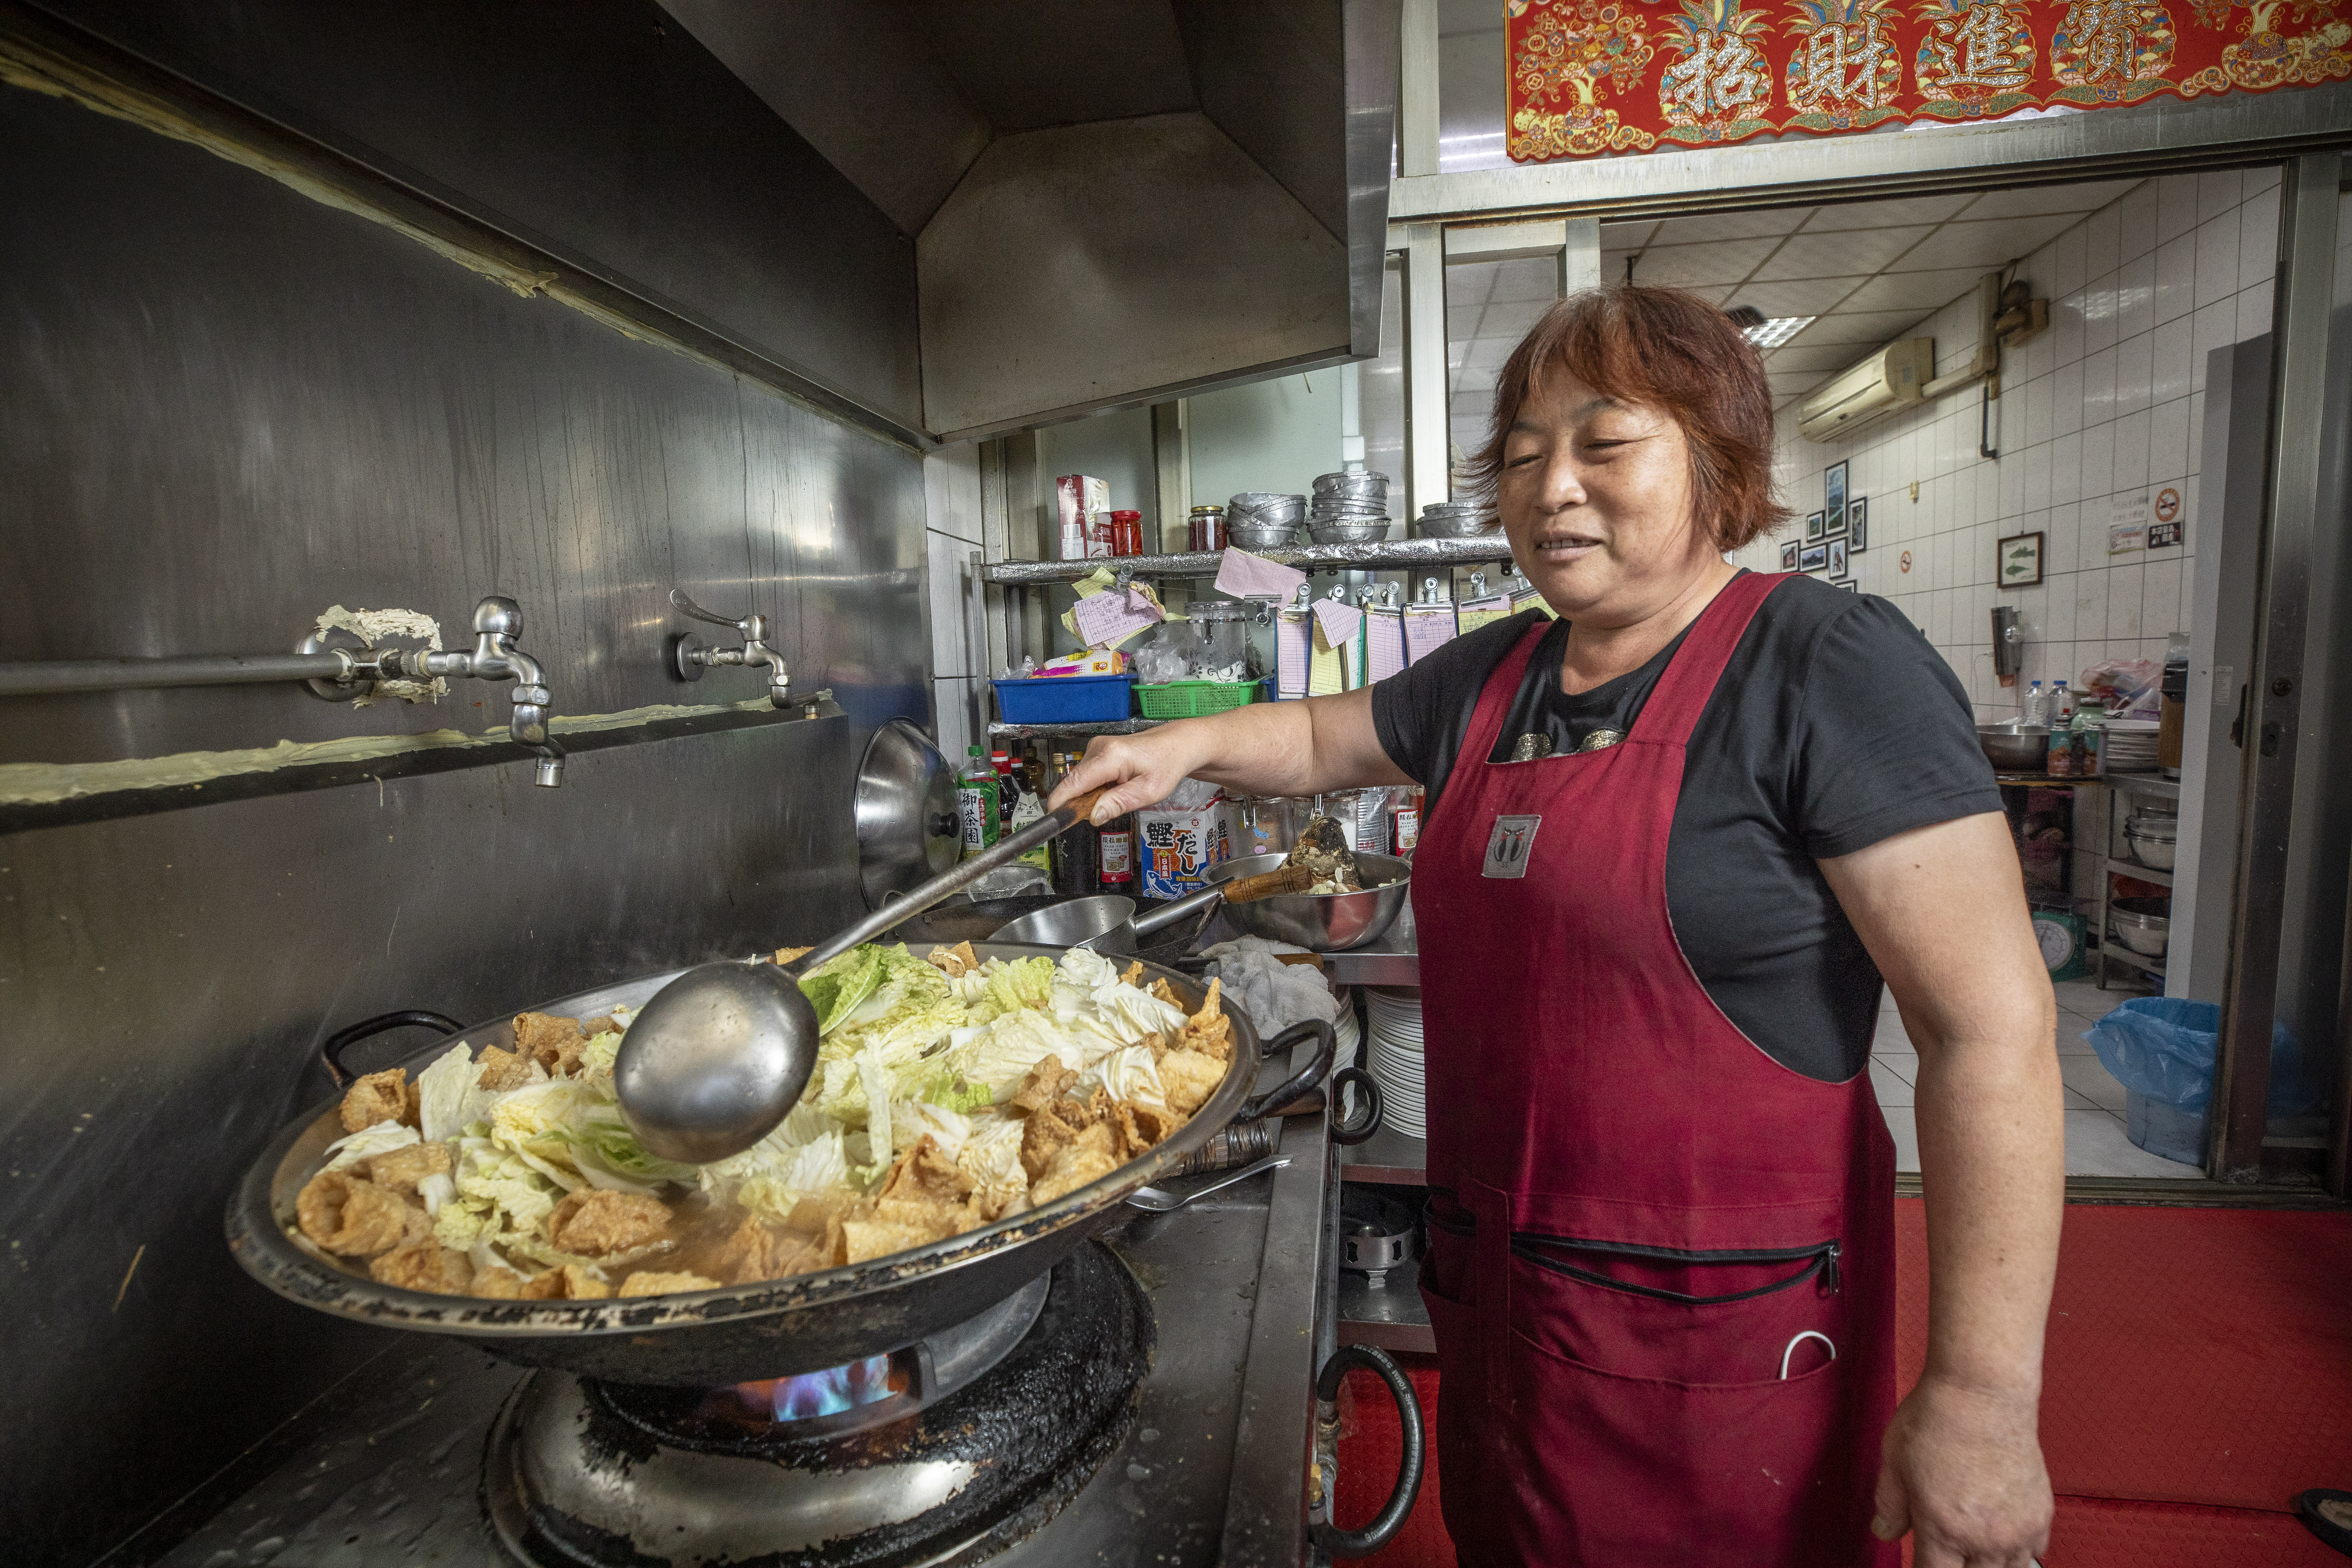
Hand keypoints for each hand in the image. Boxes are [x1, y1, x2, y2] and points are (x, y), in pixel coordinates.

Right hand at [1047, 728, 1204, 823]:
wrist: (1177, 745)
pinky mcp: (1097, 751)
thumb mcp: (1149, 791)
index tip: (1055, 820)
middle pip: (1074, 784)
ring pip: (1080, 781)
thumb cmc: (1167, 764)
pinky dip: (1096, 787)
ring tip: (1118, 794)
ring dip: (1091, 795)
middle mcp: (1098, 748)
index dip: (1061, 803)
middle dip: (1083, 802)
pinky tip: (1115, 786)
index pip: (1074, 782)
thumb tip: (1093, 816)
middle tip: (1108, 811)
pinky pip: (1087, 776)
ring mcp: (1096, 747)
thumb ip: (1119, 803)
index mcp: (1110, 756)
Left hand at [1873, 1374, 2051, 1565]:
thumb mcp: (1893, 1463)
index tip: (1922, 1560)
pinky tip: (2001, 1537)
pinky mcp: (2041, 1514)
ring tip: (1973, 1550)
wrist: (1982, 1393)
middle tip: (1948, 1551)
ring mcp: (2018, 1530)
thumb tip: (1884, 1531)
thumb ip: (1889, 1505)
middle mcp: (1985, 1538)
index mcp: (1944, 1530)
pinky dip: (2018, 1552)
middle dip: (1957, 1567)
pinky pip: (2035, 1552)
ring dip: (1989, 1565)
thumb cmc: (1937, 1420)